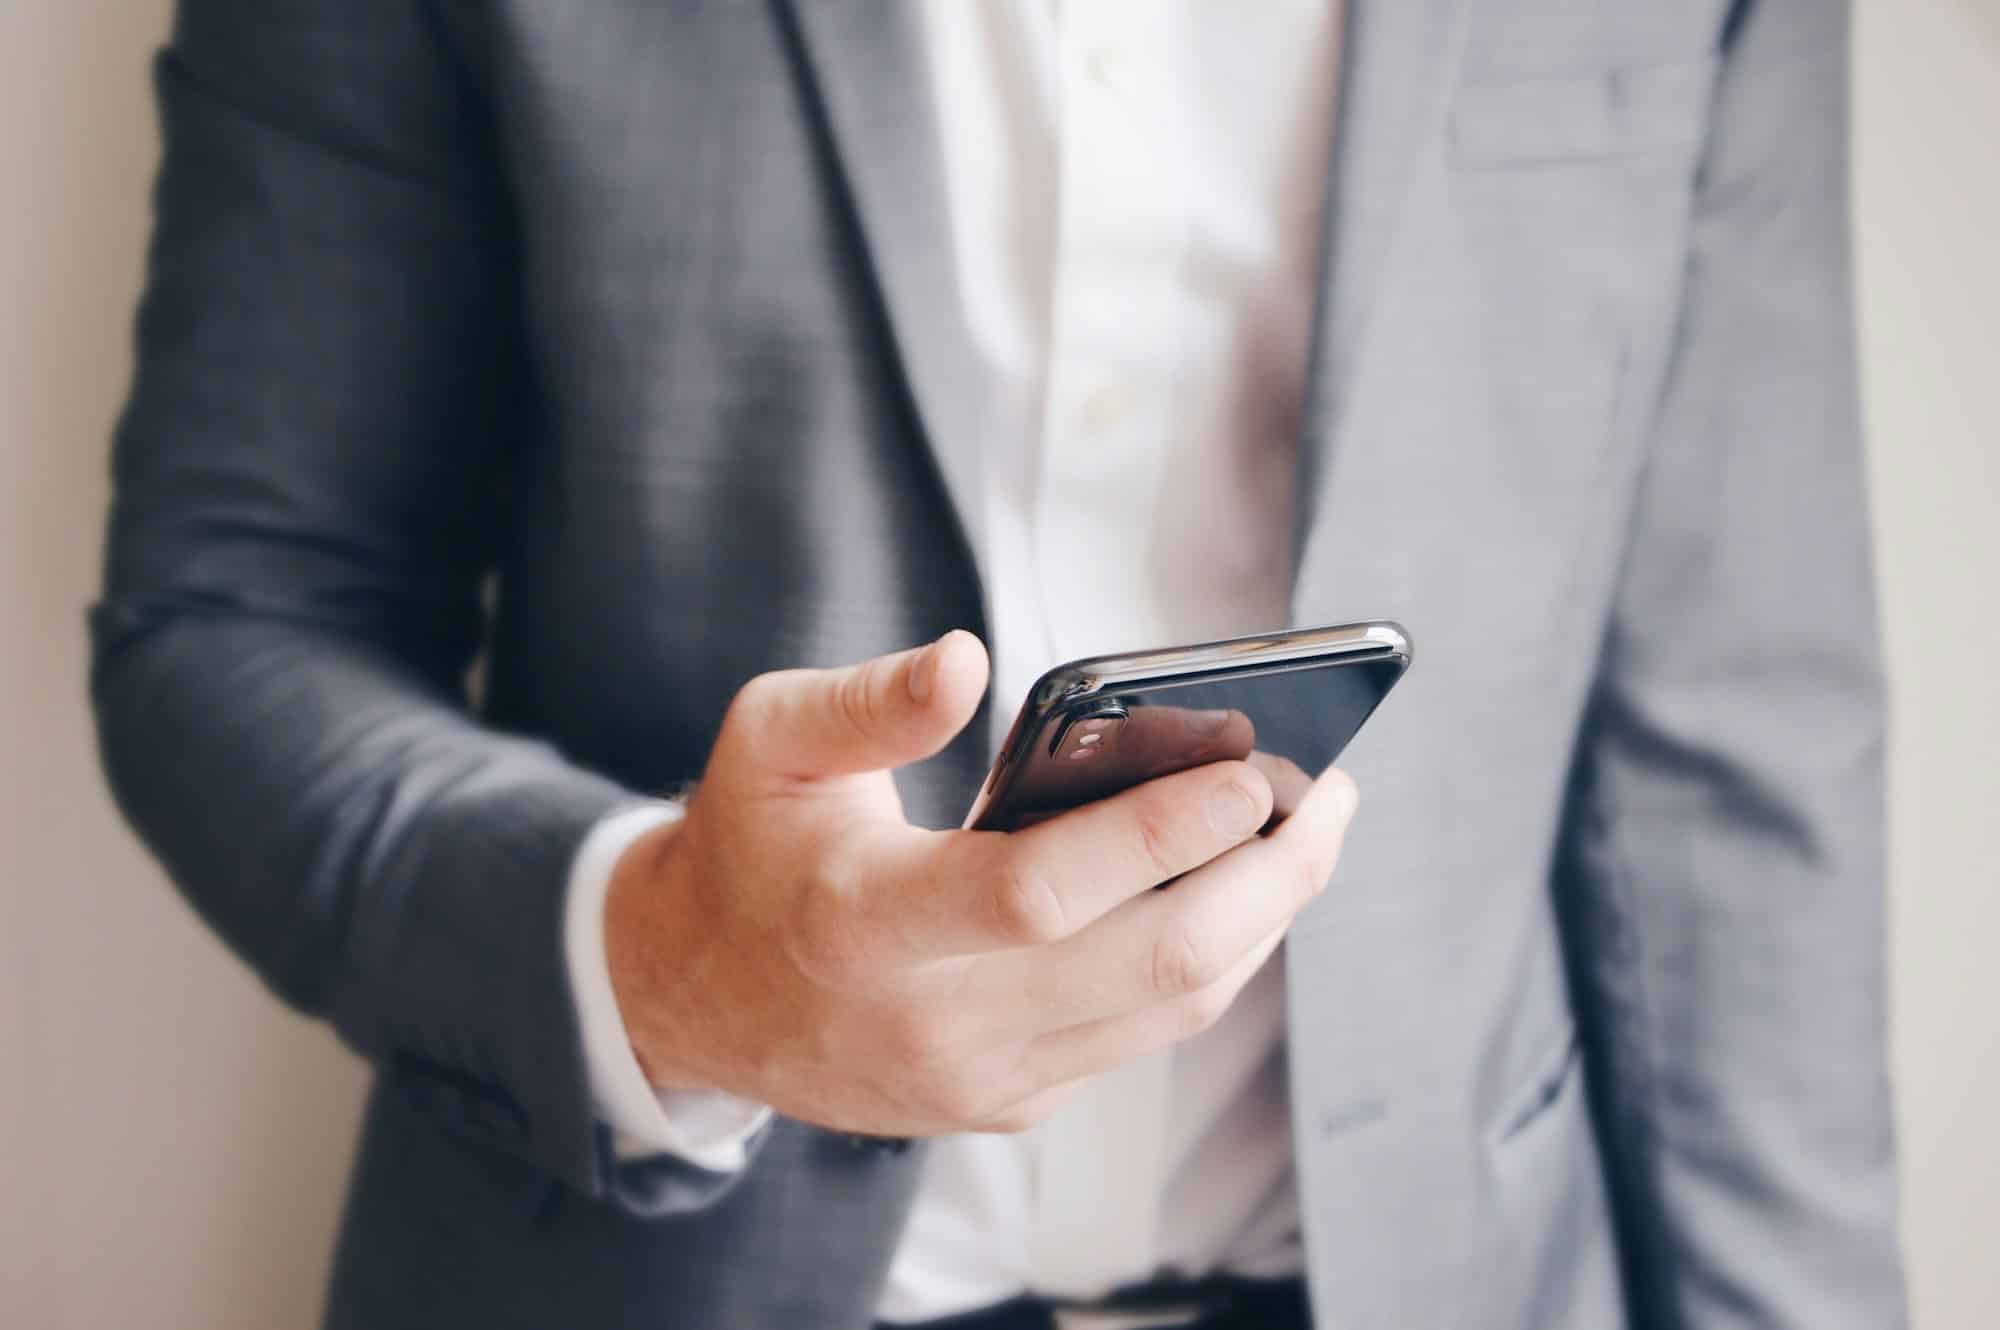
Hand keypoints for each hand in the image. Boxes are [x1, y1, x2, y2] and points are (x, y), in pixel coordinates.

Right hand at [604, 631, 1358, 1136]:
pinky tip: (1241, 889)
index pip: (1041, 892)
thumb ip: (868, 700)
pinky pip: (1143, 1032)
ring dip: (1263, 919)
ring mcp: (979, 1079)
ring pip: (1170, 1007)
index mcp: (862, 924)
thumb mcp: (768, 739)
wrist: (698, 995)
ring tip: (1314, 834)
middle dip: (1268, 877)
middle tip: (1333, 796)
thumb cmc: (749, 843)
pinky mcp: (1009, 1103)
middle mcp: (931, 1023)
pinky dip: (1211, 958)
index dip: (1161, 833)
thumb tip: (971, 658)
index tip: (1252, 771)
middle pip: (1150, 963)